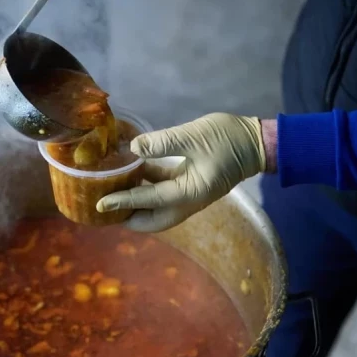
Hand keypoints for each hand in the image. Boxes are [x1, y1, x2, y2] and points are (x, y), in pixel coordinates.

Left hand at [96, 113, 266, 231]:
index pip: (150, 201)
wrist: (256, 142)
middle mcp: (189, 201)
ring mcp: (190, 194)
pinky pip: (164, 192)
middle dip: (129, 217)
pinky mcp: (190, 183)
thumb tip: (133, 147)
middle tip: (105, 208)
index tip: (101, 204)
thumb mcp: (193, 136)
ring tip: (113, 191)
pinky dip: (148, 186)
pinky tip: (133, 170)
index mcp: (190, 193)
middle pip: (153, 220)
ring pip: (158, 208)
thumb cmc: (227, 139)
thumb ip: (162, 143)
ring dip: (137, 203)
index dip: (123, 202)